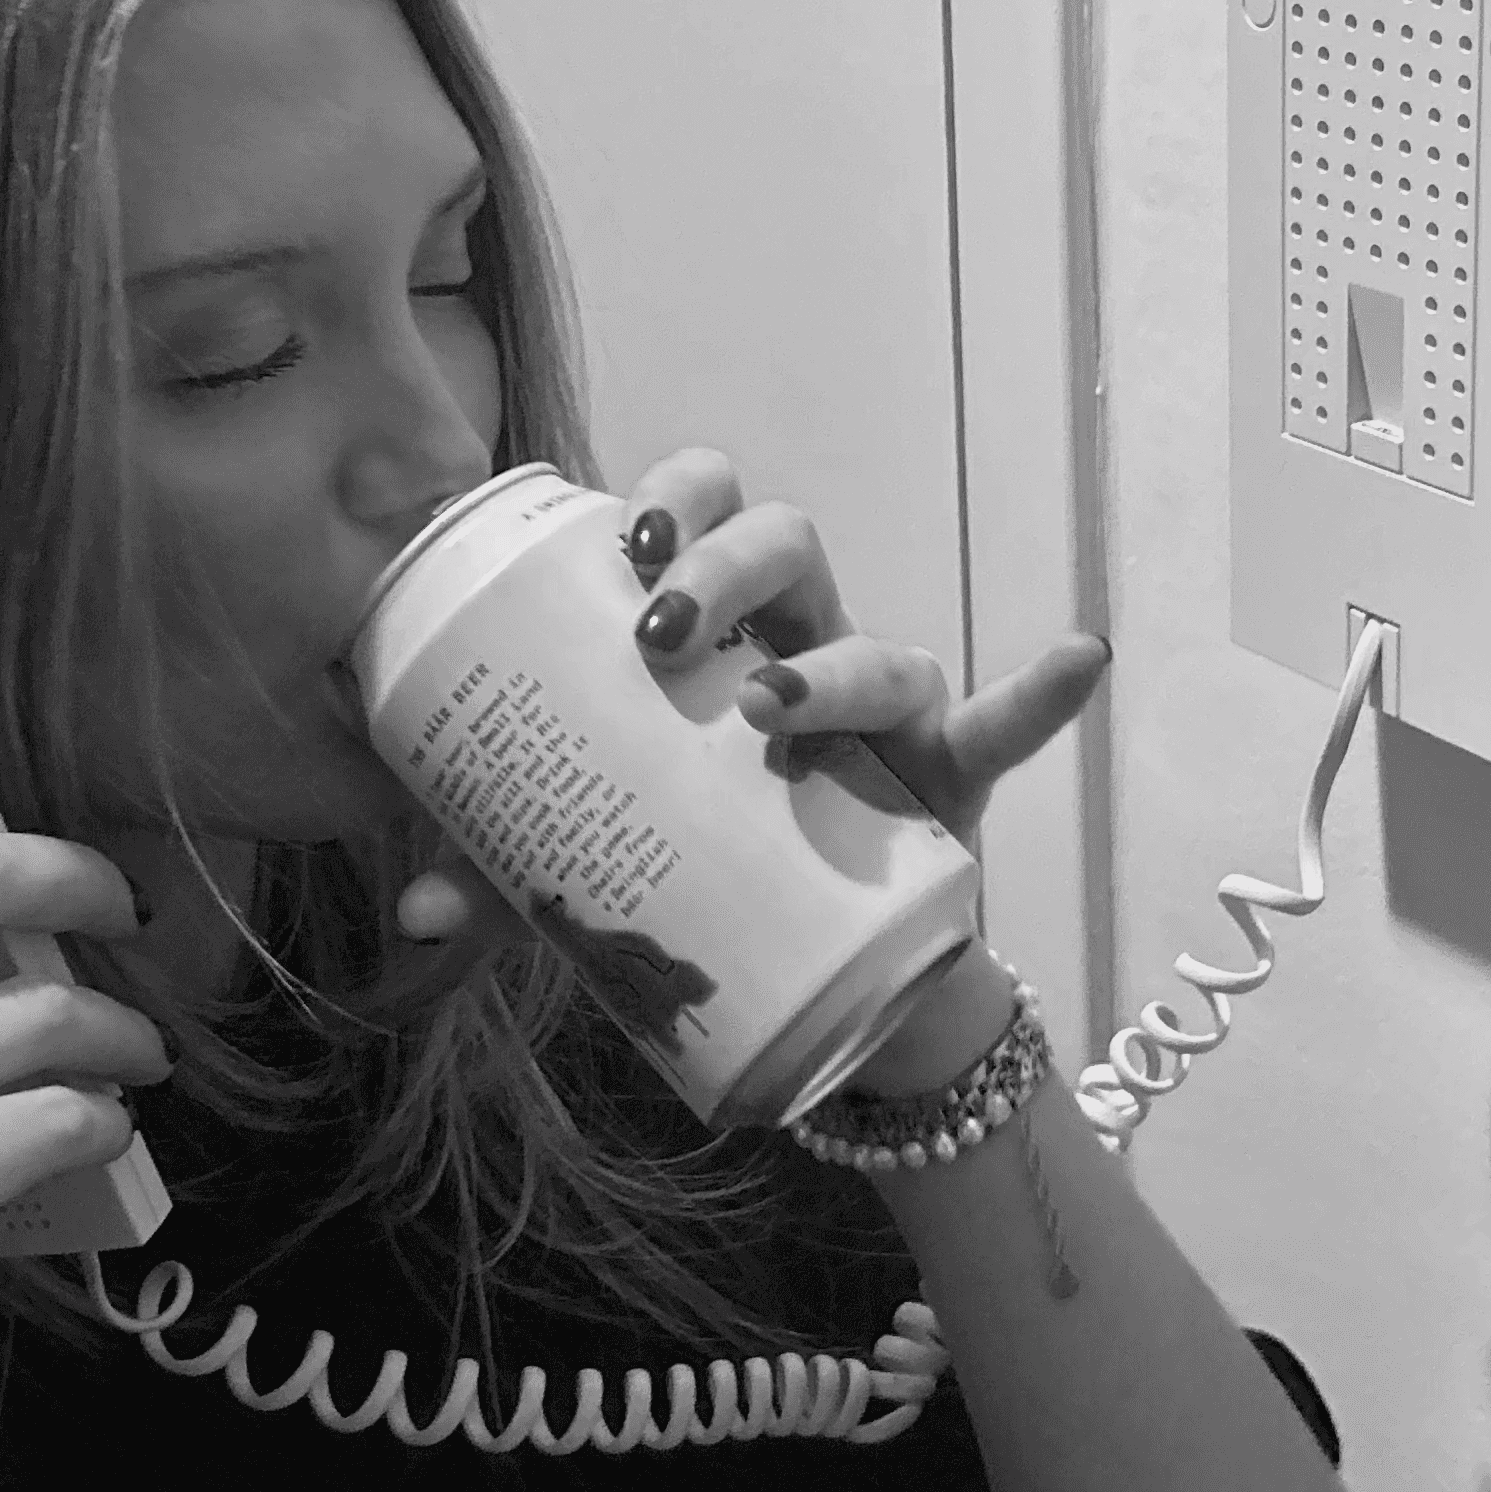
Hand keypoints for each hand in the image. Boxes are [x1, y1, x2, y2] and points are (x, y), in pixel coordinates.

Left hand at [391, 451, 1108, 947]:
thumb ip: (510, 884)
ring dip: (828, 661)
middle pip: (783, 546)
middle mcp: (802, 646)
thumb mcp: (596, 872)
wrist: (824, 989)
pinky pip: (1004, 726)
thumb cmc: (704, 877)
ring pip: (875, 638)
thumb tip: (414, 916)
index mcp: (714, 637)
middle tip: (660, 634)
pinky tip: (1076, 657)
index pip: (696, 515)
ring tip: (767, 709)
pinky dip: (1040, 695)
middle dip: (725, 565)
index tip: (622, 544)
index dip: (667, 502)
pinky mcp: (949, 783)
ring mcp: (883, 714)